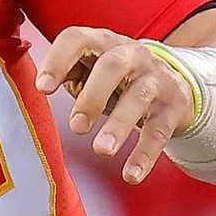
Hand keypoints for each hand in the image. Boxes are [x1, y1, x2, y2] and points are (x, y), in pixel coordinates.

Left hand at [35, 26, 195, 183]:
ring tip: (101, 151)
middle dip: (92, 95)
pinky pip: (160, 131)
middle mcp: (132, 54)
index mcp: (102, 42)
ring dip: (119, 125)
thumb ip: (66, 73)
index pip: (77, 39)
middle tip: (75, 127)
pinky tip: (130, 175)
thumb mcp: (90, 70)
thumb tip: (41, 87)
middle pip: (112, 66)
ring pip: (139, 98)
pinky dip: (144, 154)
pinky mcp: (175, 106)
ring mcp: (157, 79)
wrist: (172, 81)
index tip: (41, 89)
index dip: (58, 60)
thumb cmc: (113, 79)